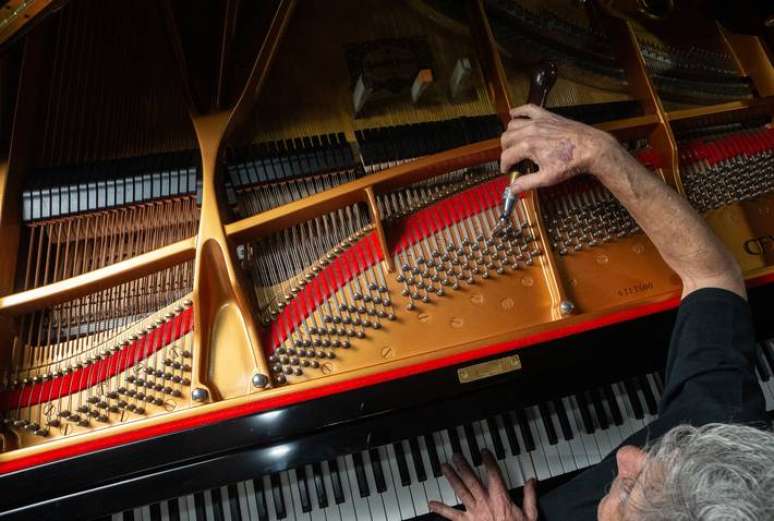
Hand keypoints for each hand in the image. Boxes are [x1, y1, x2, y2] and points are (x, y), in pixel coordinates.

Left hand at [429, 451, 537, 520]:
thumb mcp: (530, 516)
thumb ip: (530, 497)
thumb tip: (532, 481)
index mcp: (500, 499)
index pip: (493, 474)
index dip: (488, 461)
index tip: (483, 451)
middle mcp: (485, 503)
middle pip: (472, 480)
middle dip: (463, 466)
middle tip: (456, 456)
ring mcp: (474, 513)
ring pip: (461, 491)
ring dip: (452, 478)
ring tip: (444, 467)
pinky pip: (452, 515)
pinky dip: (441, 509)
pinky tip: (431, 504)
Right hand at [499, 104, 619, 192]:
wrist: (591, 148)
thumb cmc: (572, 162)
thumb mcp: (547, 178)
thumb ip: (527, 183)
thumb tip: (513, 189)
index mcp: (529, 146)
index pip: (506, 156)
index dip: (504, 166)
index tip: (508, 171)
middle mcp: (530, 131)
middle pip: (506, 139)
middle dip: (505, 151)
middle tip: (512, 160)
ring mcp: (538, 121)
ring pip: (512, 124)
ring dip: (509, 134)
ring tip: (514, 144)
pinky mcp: (547, 116)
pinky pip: (528, 108)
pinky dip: (518, 111)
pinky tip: (514, 114)